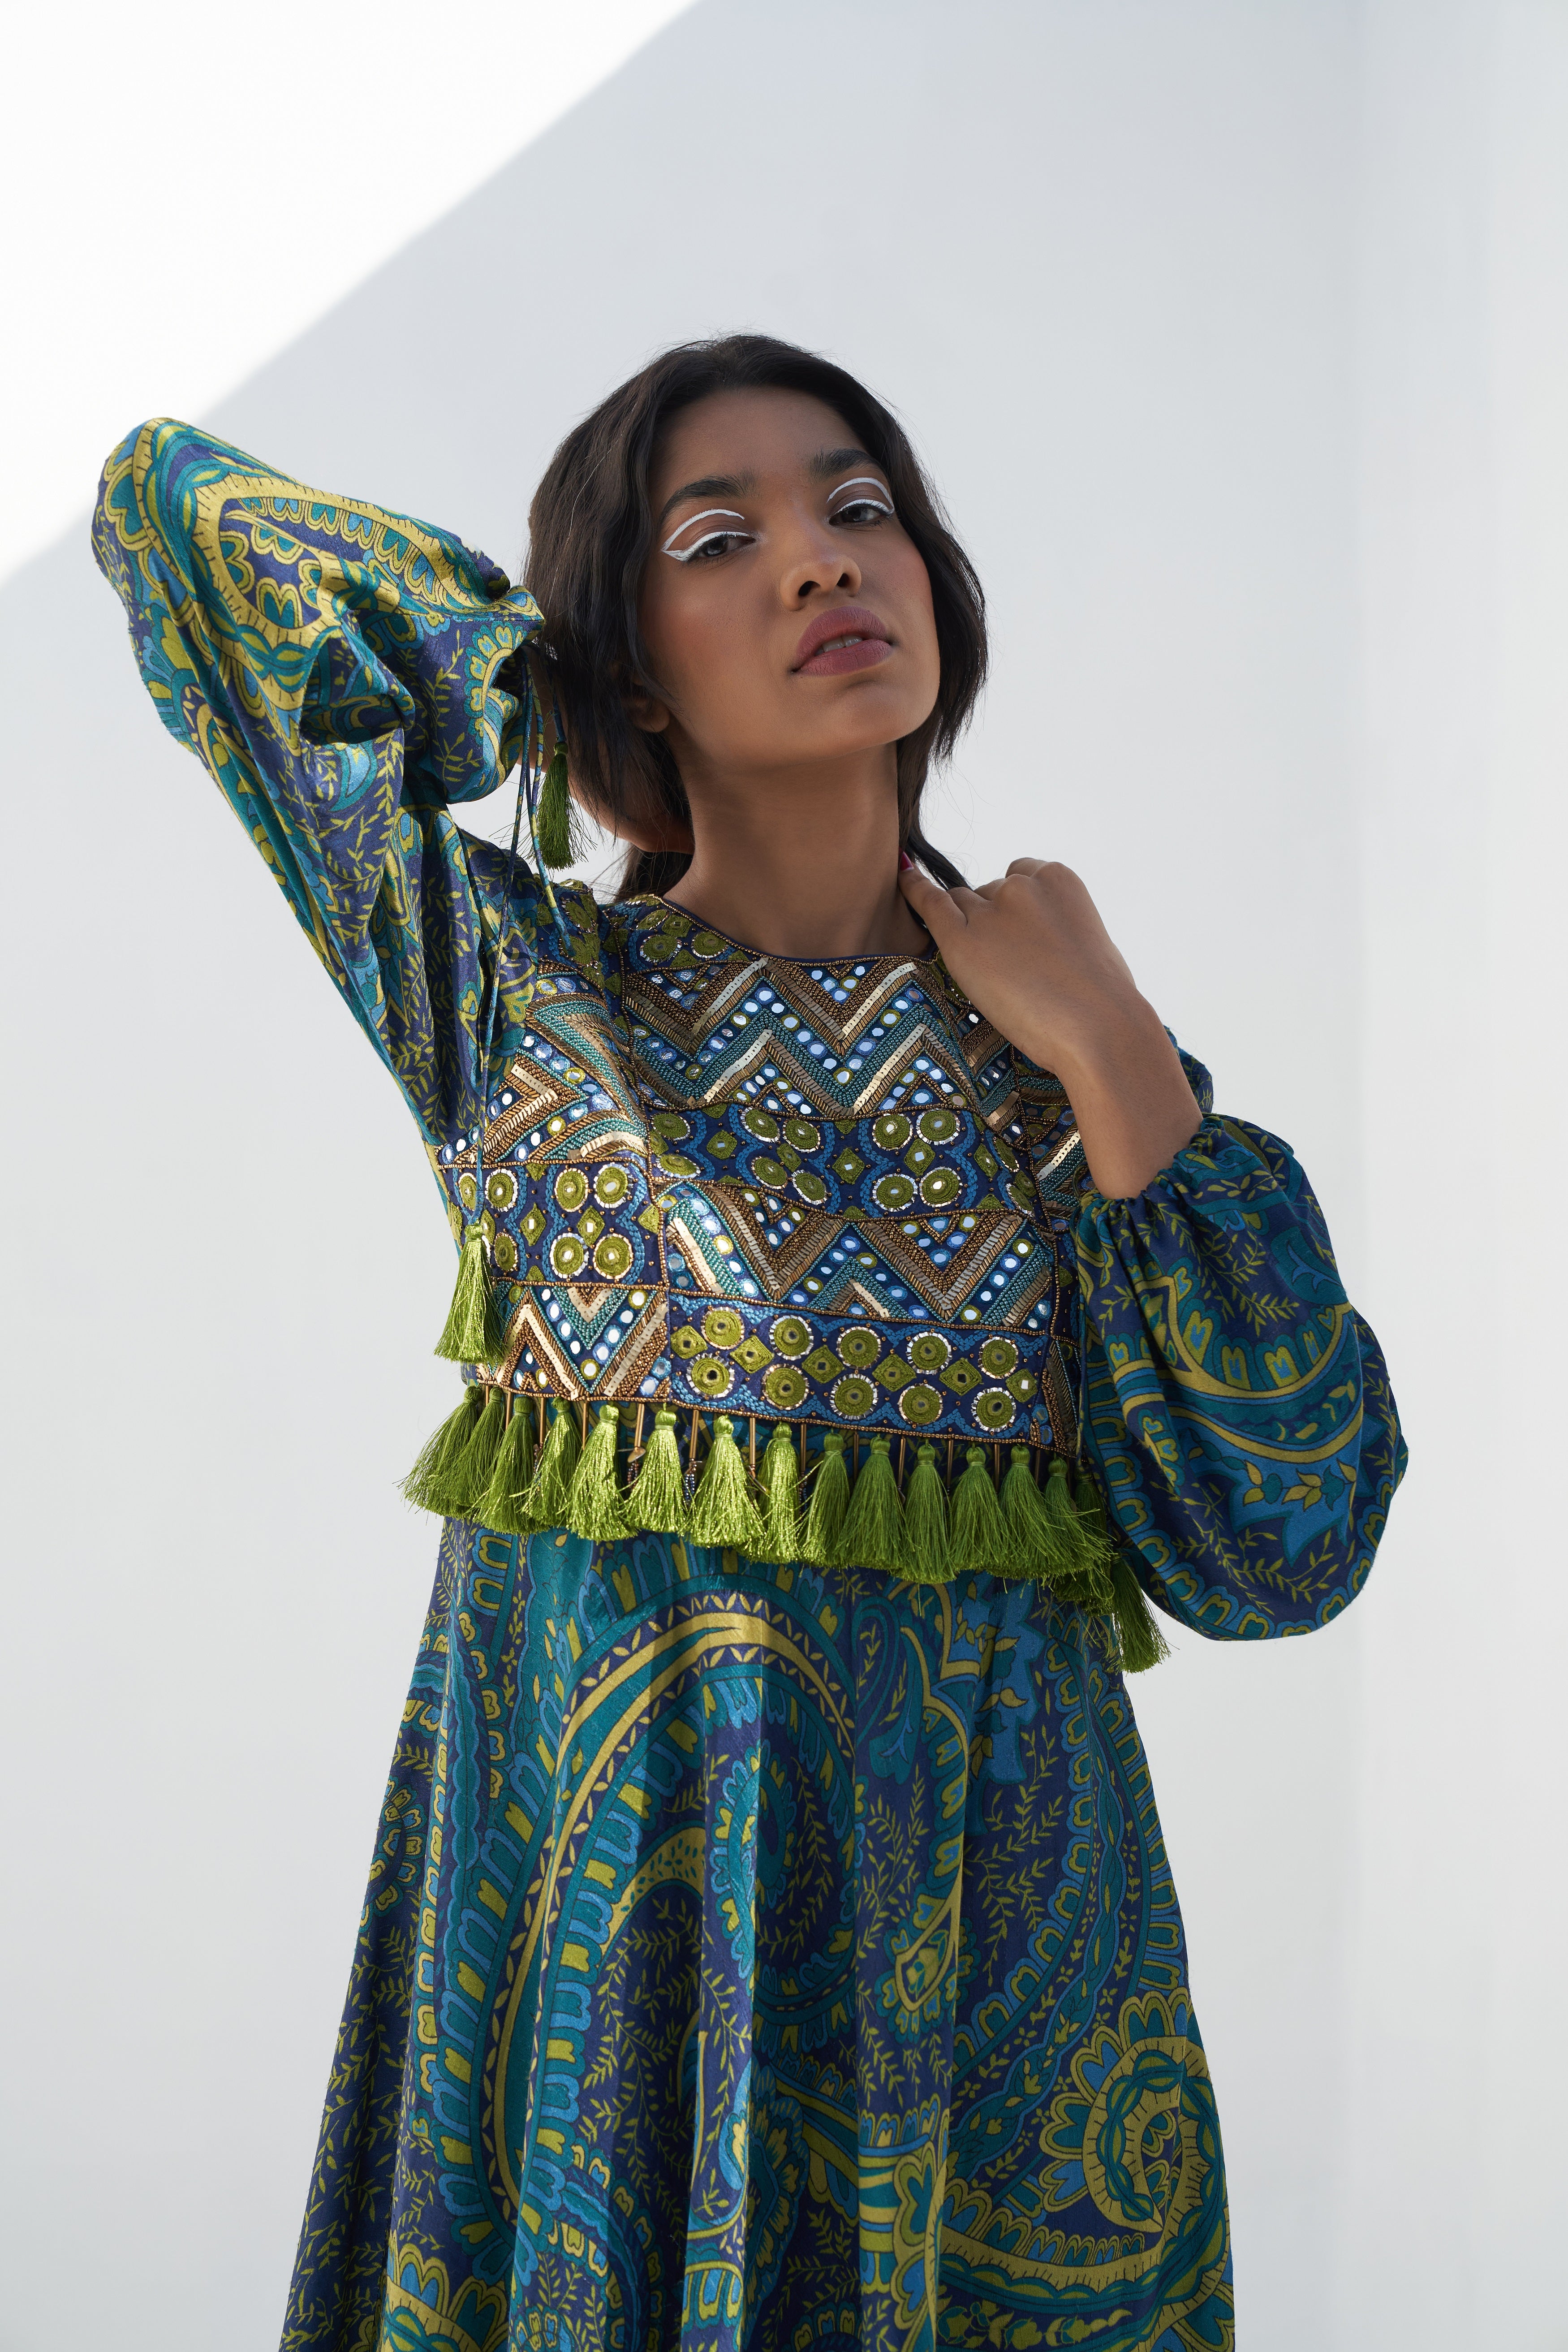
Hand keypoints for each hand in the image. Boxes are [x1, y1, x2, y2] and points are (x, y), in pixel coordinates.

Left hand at [898, 856, 1200, 1197]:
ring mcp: (989, 910)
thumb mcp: (1089, 942)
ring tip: (995, 974)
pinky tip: (901, 874)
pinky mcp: (962, 939)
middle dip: (992, 922)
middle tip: (1015, 970)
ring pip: (962, 906)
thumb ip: (1059, 926)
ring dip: (969, 931)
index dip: (1016, 908)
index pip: (1020, 876)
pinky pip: (929, 902)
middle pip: (987, 893)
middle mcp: (1020, 883)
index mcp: (1058, 877)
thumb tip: (1037, 941)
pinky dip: (913, 888)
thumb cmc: (1105, 999)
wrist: (1099, 1027)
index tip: (1024, 936)